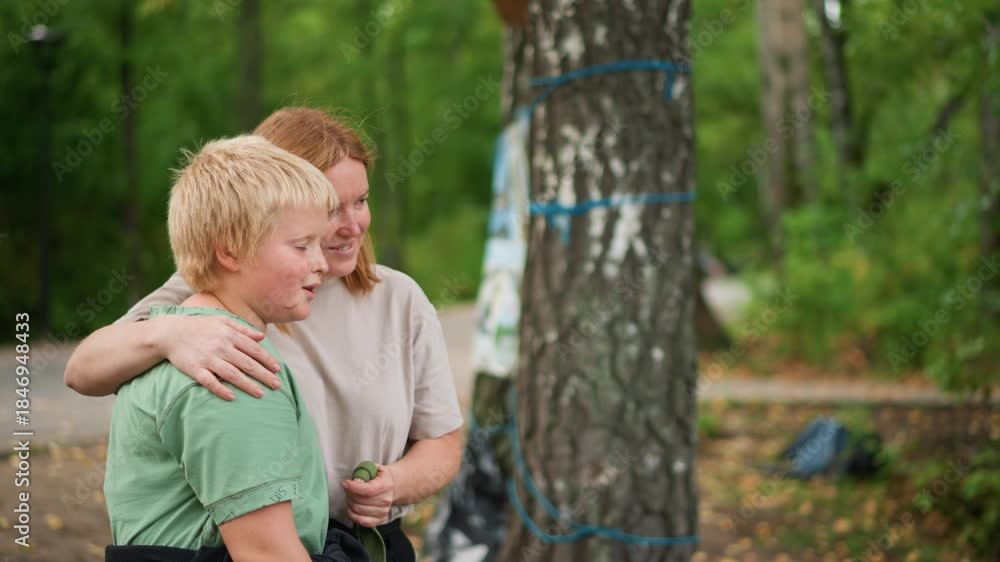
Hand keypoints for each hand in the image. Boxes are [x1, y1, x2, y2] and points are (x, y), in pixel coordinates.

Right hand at [159, 315, 281, 399]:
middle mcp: (221, 347)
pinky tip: (232, 397)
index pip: (254, 349)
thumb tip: (262, 337)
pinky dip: (221, 390)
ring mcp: (208, 359)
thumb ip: (243, 329)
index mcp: (229, 335)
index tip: (278, 369)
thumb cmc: (200, 327)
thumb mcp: (223, 321)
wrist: (170, 332)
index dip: (267, 360)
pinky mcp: (195, 369)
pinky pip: (210, 382)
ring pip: (232, 374)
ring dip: (248, 385)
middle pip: (247, 364)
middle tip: (277, 385)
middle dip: (264, 375)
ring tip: (261, 394)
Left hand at [342, 464, 395, 527]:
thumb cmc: (379, 477)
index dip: (354, 487)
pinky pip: (362, 521)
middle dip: (349, 494)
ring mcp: (384, 511)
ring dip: (349, 503)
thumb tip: (355, 481)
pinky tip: (351, 508)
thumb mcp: (373, 469)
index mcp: (386, 485)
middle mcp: (386, 500)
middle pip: (361, 501)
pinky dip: (352, 515)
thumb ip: (363, 472)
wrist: (392, 487)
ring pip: (358, 510)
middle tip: (347, 489)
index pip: (368, 490)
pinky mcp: (380, 520)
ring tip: (350, 497)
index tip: (345, 483)